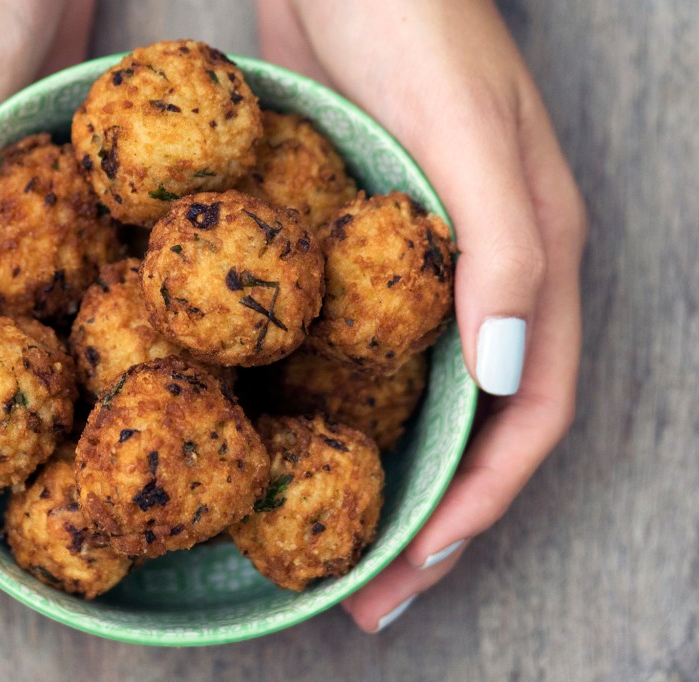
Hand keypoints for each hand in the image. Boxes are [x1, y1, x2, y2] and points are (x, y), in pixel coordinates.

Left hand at [257, 0, 585, 630]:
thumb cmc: (415, 25)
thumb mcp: (470, 132)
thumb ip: (502, 248)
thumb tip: (503, 377)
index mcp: (532, 261)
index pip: (525, 415)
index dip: (479, 504)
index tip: (413, 569)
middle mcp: (484, 275)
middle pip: (470, 425)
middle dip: (429, 516)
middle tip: (364, 591)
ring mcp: (421, 265)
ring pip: (413, 395)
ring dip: (381, 473)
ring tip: (325, 536)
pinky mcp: (360, 247)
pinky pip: (358, 343)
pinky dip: (338, 400)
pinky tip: (290, 432)